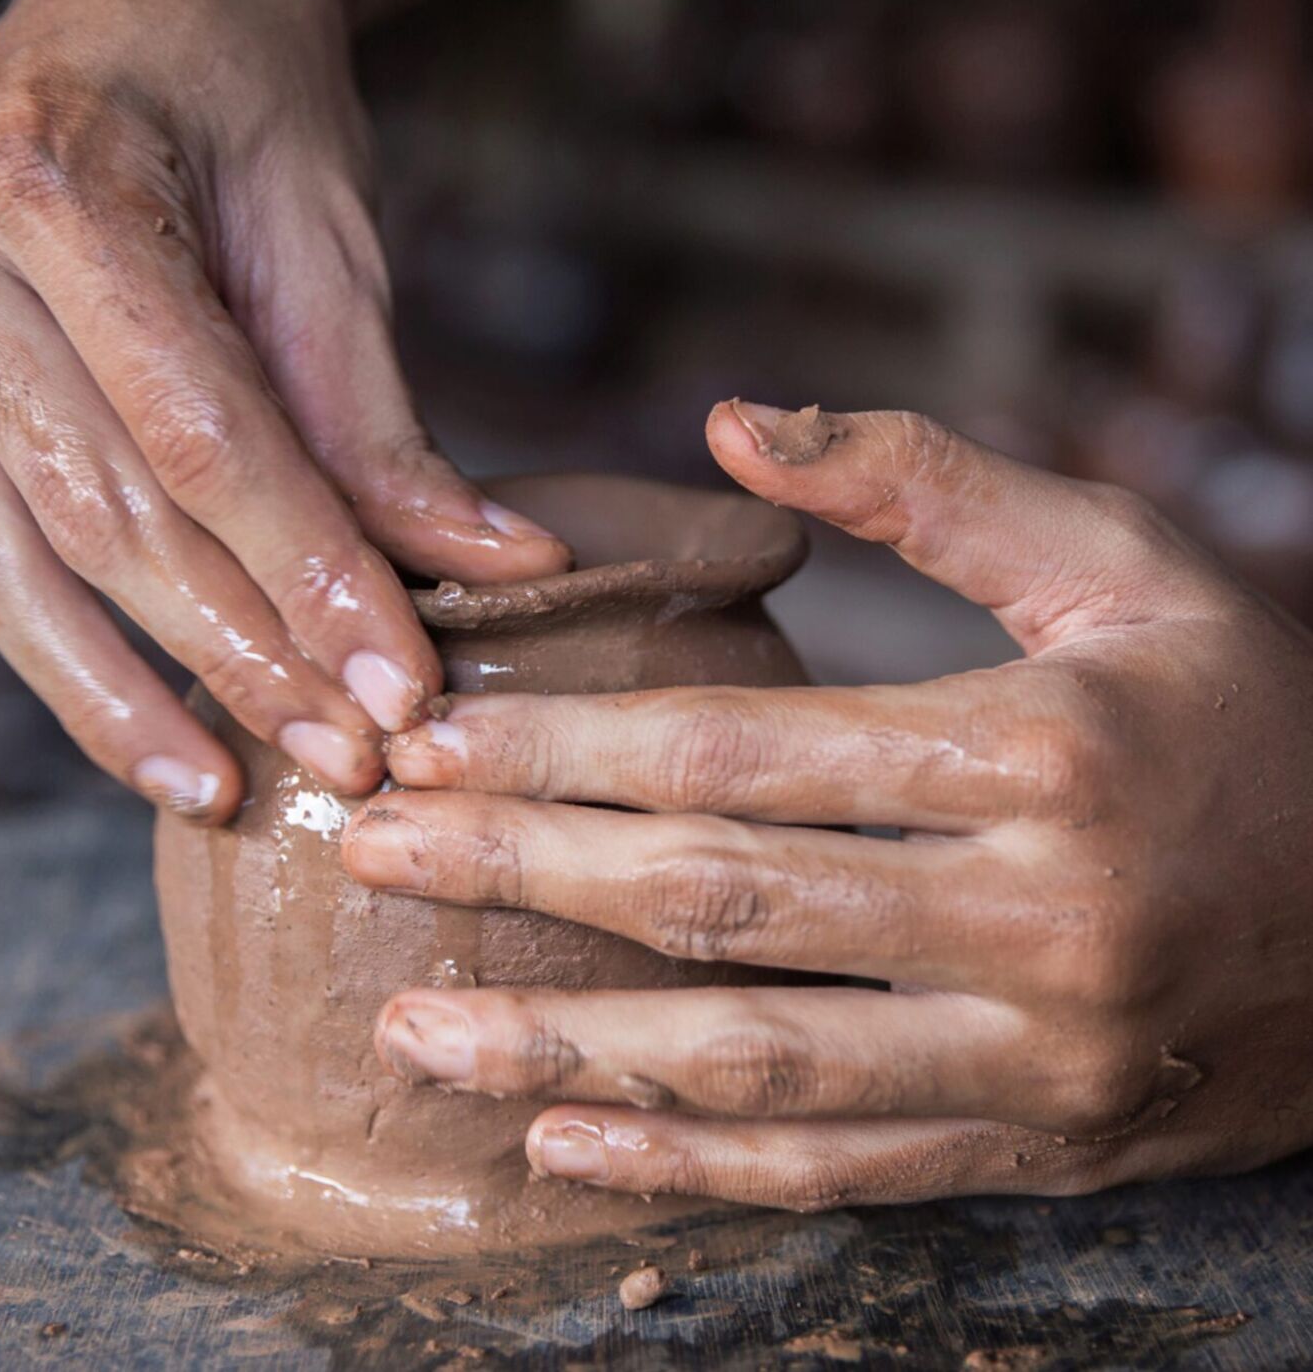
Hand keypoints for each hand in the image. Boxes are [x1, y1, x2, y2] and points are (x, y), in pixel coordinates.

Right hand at [0, 0, 568, 820]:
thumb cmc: (251, 100)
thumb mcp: (334, 241)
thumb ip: (383, 425)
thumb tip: (492, 571)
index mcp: (59, 178)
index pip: (201, 433)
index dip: (308, 575)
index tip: (399, 687)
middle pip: (106, 508)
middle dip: (240, 650)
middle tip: (350, 752)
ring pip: (15, 554)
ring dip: (134, 690)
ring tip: (235, 786)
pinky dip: (65, 654)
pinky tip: (151, 734)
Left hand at [342, 400, 1312, 1211]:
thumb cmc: (1249, 707)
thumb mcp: (1117, 561)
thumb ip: (923, 479)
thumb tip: (730, 418)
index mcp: (1042, 750)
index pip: (747, 752)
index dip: (569, 748)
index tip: (432, 736)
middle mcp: (1036, 919)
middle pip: (721, 902)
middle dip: (520, 874)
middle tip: (367, 850)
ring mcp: (1038, 1059)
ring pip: (757, 1069)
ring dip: (566, 1049)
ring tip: (417, 1027)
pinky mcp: (1040, 1147)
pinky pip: (840, 1173)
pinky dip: (691, 1172)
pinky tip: (561, 1145)